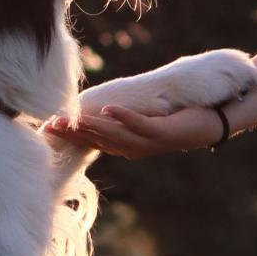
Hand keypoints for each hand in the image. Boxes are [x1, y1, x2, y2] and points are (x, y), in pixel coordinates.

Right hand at [41, 104, 224, 160]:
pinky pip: (140, 124)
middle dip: (74, 133)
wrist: (209, 124)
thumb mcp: (144, 121)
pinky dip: (124, 116)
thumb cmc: (175, 120)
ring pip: (114, 134)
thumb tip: (102, 107)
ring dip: (93, 126)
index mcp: (125, 146)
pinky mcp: (162, 132)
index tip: (48, 129)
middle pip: (98, 140)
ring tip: (73, 119)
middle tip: (50, 126)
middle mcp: (133, 148)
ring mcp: (147, 142)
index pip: (92, 141)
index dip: (71, 136)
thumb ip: (123, 119)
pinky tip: (109, 108)